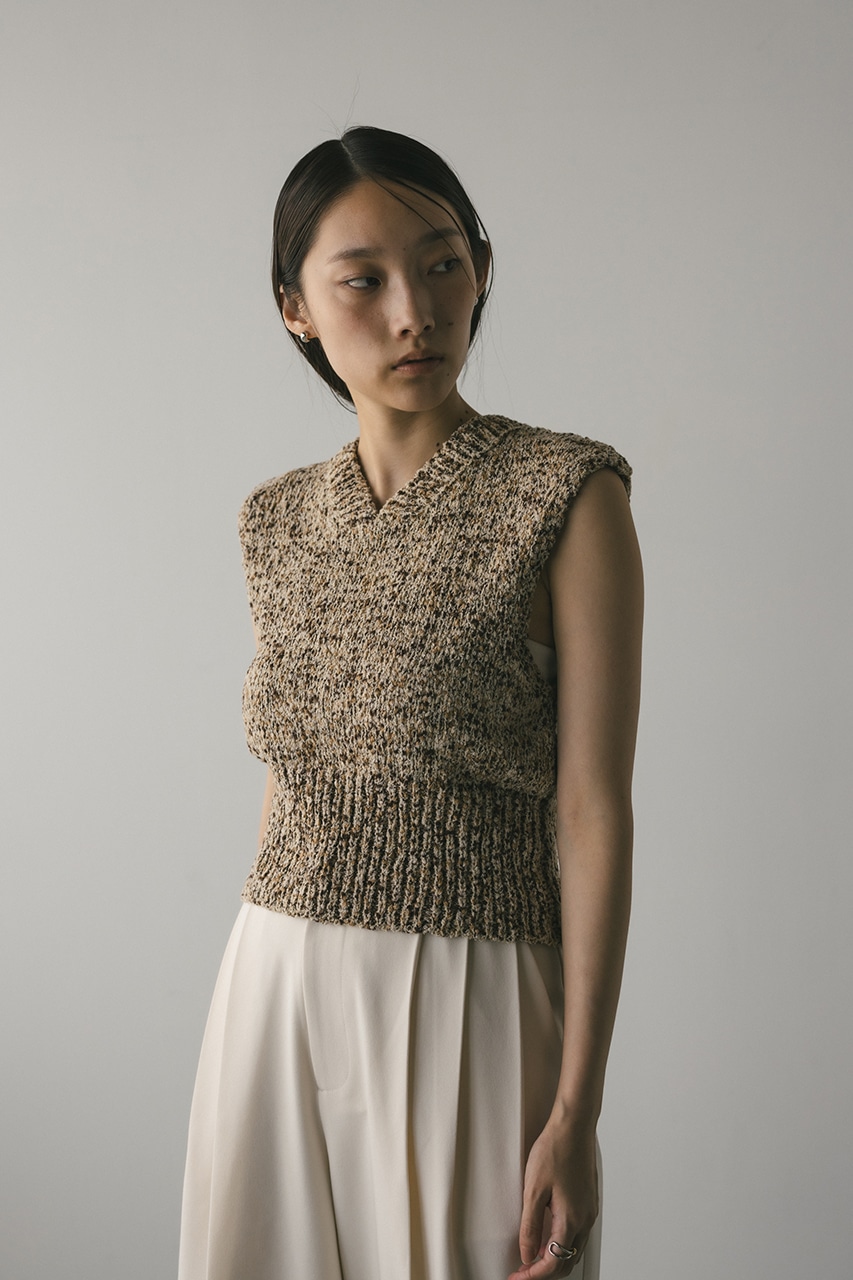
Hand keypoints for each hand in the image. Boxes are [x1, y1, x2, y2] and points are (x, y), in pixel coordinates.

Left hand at [507, 1115, 598, 1279]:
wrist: (574, 1125)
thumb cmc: (555, 1150)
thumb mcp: (533, 1189)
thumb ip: (530, 1226)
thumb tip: (527, 1254)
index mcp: (571, 1220)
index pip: (553, 1264)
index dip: (533, 1276)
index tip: (516, 1277)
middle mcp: (585, 1220)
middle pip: (567, 1263)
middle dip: (545, 1272)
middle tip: (522, 1271)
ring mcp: (589, 1210)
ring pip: (574, 1250)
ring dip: (555, 1260)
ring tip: (532, 1258)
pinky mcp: (589, 1201)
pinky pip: (578, 1234)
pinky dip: (563, 1245)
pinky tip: (549, 1237)